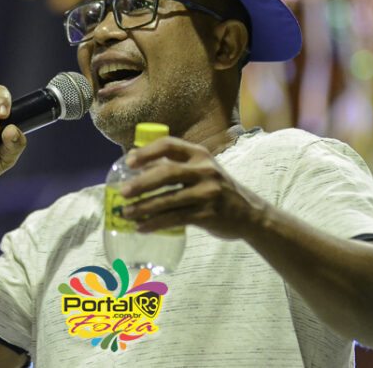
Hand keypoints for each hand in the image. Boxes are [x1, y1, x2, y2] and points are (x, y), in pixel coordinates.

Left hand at [120, 137, 267, 239]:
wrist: (249, 213)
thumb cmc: (216, 189)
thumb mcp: (202, 170)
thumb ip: (176, 165)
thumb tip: (137, 164)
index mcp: (200, 154)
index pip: (169, 145)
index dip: (147, 151)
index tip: (129, 162)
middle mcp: (205, 170)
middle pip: (166, 173)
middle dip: (141, 183)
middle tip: (122, 192)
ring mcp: (208, 193)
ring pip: (168, 200)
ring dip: (143, 208)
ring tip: (126, 214)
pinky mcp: (208, 214)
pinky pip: (175, 219)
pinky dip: (155, 224)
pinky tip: (142, 228)